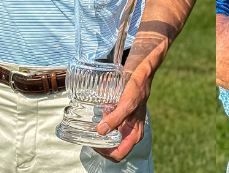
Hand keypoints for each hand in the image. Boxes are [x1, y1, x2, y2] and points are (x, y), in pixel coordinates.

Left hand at [93, 41, 167, 161]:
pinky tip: (95, 119)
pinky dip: (101, 127)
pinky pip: (109, 127)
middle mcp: (130, 133)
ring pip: (109, 139)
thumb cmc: (137, 89)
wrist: (140, 74)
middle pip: (113, 149)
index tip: (95, 143)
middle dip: (100, 147)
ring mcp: (125, 125)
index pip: (118, 154)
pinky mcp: (120, 117)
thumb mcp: (126, 104)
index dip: (105, 153)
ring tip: (89, 130)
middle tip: (89, 137)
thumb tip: (101, 131)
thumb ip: (115, 118)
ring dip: (99, 138)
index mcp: (135, 134)